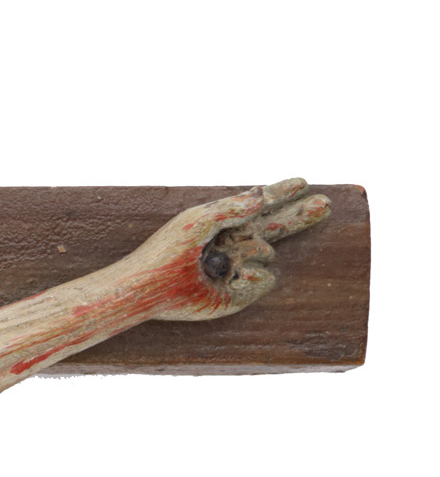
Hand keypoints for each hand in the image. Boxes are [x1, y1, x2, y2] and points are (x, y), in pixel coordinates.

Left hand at [131, 178, 331, 322]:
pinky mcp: (238, 294)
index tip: (303, 183)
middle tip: (326, 204)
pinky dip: (254, 276)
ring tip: (221, 258)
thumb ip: (231, 207)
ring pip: (268, 253)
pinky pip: (265, 279)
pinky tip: (234, 276)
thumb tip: (260, 196)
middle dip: (300, 216)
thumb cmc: (167, 251)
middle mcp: (232, 245)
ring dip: (251, 251)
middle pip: (275, 228)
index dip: (281, 194)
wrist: (151, 287)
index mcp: (223, 224)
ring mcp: (237, 268)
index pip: (258, 205)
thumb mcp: (198, 219)